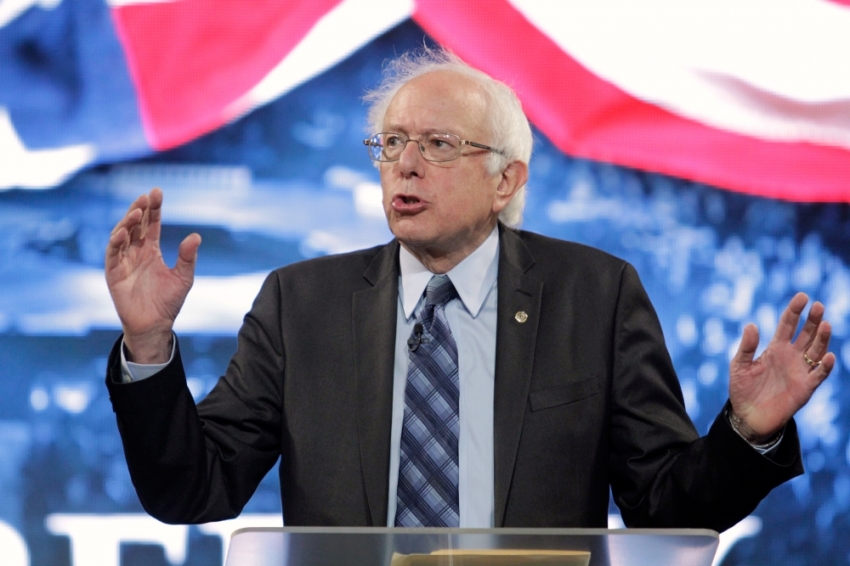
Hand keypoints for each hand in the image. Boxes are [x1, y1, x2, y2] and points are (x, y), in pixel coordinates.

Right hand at [105, 188, 200, 362]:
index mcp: (151, 250)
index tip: (157, 192)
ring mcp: (123, 261)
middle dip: (140, 209)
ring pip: (121, 235)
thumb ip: (188, 257)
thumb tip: (196, 236)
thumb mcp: (183, 277)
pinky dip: (116, 242)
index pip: (152, 224)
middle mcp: (136, 252)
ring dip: (128, 222)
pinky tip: (124, 232)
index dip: (154, 209)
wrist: (155, 325)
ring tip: (138, 211)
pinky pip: (112, 254)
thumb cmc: (168, 302)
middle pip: (136, 225)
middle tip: (147, 196)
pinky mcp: (113, 273)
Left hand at [728, 292, 833, 442]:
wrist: (748, 416)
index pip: (788, 324)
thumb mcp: (739, 366)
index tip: (802, 296)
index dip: (795, 310)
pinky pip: (819, 375)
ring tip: (825, 324)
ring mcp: (800, 371)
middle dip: (813, 320)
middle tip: (818, 306)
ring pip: (816, 350)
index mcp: (775, 348)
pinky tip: (827, 355)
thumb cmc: (742, 389)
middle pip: (806, 334)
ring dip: (822, 338)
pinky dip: (824, 366)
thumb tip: (751, 325)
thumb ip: (746, 347)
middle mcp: (791, 356)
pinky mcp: (806, 388)